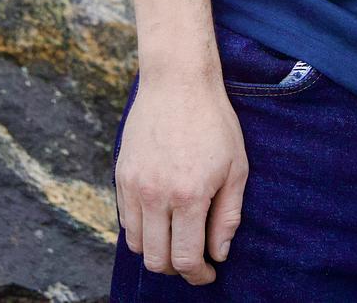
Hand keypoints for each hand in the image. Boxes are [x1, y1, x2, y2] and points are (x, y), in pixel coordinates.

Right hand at [114, 74, 248, 285]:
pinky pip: (125, 219)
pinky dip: (141, 228)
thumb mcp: (235, 166)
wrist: (177, 80)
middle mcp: (156, 195)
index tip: (208, 272)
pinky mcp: (121, 174)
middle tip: (193, 258)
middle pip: (156, 259)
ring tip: (176, 238)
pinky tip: (160, 217)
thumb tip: (218, 253)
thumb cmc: (213, 121)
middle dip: (177, 267)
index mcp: (189, 195)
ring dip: (156, 250)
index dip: (198, 275)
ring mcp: (134, 185)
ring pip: (136, 244)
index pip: (185, 259)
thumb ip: (228, 215)